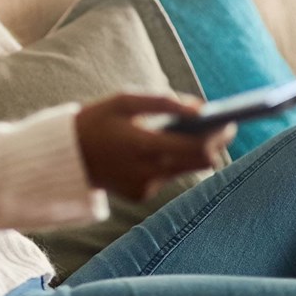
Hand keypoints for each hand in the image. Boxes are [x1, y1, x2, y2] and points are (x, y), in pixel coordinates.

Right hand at [76, 94, 234, 201]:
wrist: (65, 154)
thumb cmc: (97, 120)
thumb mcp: (123, 100)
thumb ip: (162, 101)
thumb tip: (201, 107)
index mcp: (141, 145)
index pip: (196, 146)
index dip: (218, 135)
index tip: (230, 121)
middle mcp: (145, 171)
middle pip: (200, 162)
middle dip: (214, 144)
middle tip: (223, 127)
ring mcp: (144, 187)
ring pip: (186, 170)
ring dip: (194, 152)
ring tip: (197, 133)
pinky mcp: (140, 195)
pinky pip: (167, 177)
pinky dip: (170, 162)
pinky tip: (161, 149)